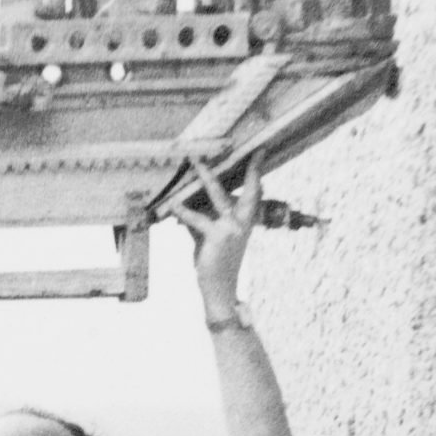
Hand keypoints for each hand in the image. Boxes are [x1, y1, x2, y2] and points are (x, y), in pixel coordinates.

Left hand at [171, 156, 260, 323]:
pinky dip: (183, 211)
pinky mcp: (216, 236)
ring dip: (207, 177)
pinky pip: (196, 218)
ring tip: (197, 162)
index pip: (254, 191)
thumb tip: (183, 204)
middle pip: (249, 188)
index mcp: (246, 220)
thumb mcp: (210, 237)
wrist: (220, 288)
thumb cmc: (216, 261)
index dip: (257, 171)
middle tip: (250, 148)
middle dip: (250, 167)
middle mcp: (243, 221)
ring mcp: (231, 228)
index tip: (261, 151)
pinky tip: (174, 205)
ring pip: (218, 195)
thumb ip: (200, 219)